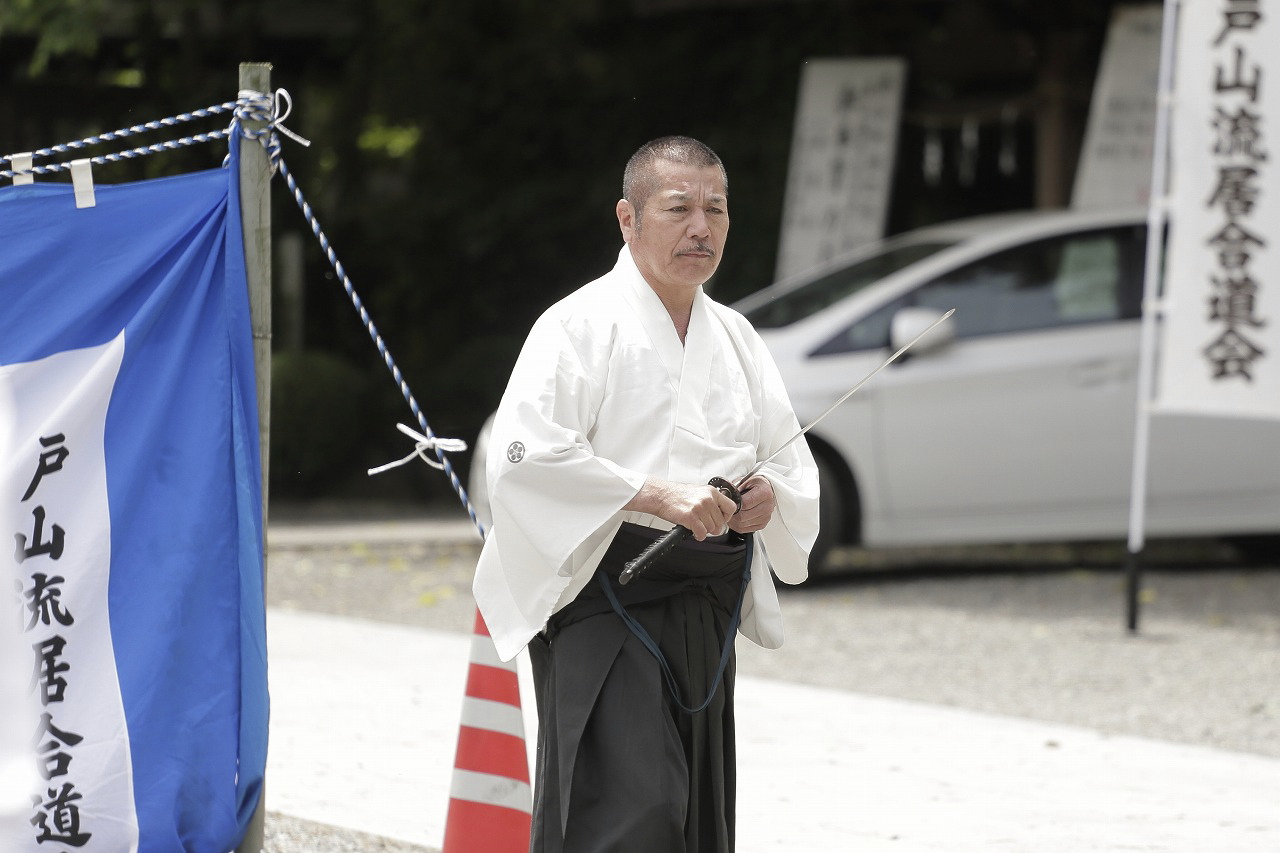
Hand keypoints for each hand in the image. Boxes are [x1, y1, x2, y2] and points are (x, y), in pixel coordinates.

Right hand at [625, 478, 739, 539]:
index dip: (726, 517)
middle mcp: (707, 499)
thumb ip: (711, 500)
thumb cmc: (676, 494)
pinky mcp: (690, 517)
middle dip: (713, 527)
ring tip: (696, 525)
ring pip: (711, 529)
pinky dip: (699, 535)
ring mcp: (699, 508)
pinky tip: (694, 531)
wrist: (661, 495)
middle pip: (721, 522)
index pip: (731, 507)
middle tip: (705, 525)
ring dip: (704, 530)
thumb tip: (720, 512)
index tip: (720, 519)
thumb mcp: (698, 491)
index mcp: (711, 492)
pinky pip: (702, 533)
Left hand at [728, 475, 774, 533]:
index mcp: (765, 493)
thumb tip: (724, 495)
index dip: (734, 505)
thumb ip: (736, 488)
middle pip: (743, 516)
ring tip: (731, 514)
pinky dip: (738, 525)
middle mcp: (768, 506)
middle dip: (732, 514)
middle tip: (727, 510)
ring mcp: (766, 517)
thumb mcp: (746, 480)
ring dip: (733, 521)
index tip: (729, 502)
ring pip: (743, 524)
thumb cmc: (756, 484)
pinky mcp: (762, 524)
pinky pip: (746, 529)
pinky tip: (736, 519)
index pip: (745, 504)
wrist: (765, 489)